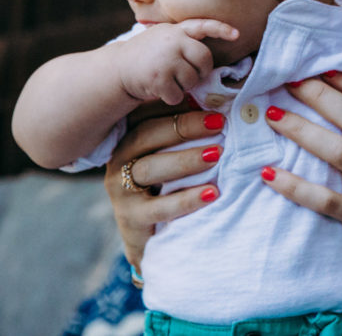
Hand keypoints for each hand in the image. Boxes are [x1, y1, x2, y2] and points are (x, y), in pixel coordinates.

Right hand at [104, 99, 224, 268]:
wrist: (155, 240)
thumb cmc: (171, 186)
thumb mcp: (175, 156)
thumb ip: (187, 131)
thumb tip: (221, 102)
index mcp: (131, 138)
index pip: (148, 113)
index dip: (178, 105)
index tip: (211, 102)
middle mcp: (120, 159)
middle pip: (147, 135)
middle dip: (184, 127)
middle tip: (220, 123)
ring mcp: (122, 190)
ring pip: (150, 168)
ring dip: (186, 159)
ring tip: (217, 154)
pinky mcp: (131, 219)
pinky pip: (159, 207)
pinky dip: (187, 199)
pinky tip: (212, 193)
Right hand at [115, 19, 237, 104]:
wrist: (116, 69)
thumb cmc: (146, 57)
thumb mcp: (163, 39)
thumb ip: (183, 41)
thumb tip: (207, 58)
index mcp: (175, 30)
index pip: (202, 25)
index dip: (221, 29)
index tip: (237, 34)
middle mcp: (172, 41)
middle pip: (204, 59)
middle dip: (202, 71)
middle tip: (190, 75)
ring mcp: (165, 58)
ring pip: (193, 79)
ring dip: (184, 86)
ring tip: (168, 79)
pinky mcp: (158, 77)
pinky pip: (178, 94)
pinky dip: (171, 97)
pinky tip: (159, 90)